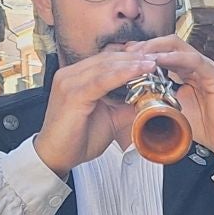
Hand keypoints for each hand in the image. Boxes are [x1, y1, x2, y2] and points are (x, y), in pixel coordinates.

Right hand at [34, 47, 162, 173]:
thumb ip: (127, 106)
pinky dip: (122, 74)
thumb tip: (150, 100)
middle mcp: (70, 75)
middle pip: (107, 59)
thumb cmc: (78, 139)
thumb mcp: (110, 119)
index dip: (130, 58)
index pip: (107, 60)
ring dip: (131, 63)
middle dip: (134, 57)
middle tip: (157, 58)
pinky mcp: (72, 94)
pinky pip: (101, 80)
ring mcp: (69, 82)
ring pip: (105, 66)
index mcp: (77, 77)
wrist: (56, 157)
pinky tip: (139, 71)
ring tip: (153, 63)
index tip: (153, 59)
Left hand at [133, 36, 213, 164]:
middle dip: (147, 45)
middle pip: (169, 43)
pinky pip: (193, 60)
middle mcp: (197, 65)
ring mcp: (206, 67)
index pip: (163, 51)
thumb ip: (156, 96)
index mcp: (186, 70)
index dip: (143, 51)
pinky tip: (158, 60)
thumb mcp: (170, 108)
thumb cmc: (201, 126)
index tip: (123, 56)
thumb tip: (132, 93)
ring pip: (179, 46)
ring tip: (139, 54)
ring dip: (157, 48)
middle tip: (128, 52)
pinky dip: (174, 58)